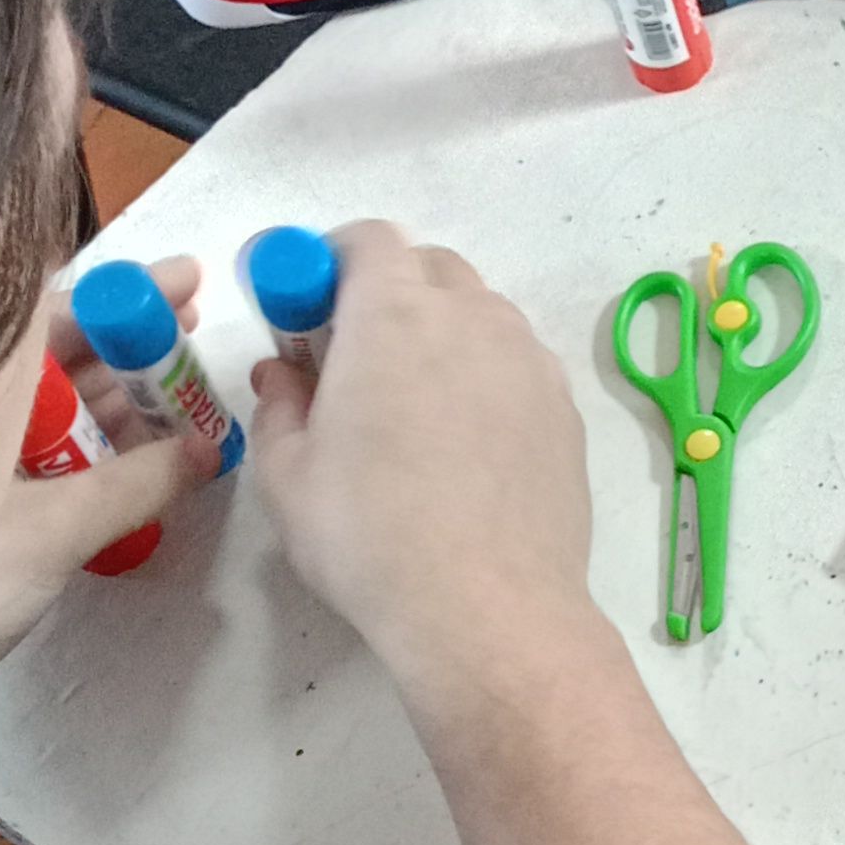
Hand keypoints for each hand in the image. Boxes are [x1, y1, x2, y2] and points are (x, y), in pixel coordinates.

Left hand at [0, 270, 198, 777]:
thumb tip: (201, 451)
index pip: (45, 308)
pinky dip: (92, 441)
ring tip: (180, 398)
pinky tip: (138, 457)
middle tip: (190, 324)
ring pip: (50, 396)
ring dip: (116, 390)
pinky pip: (41, 446)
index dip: (116, 289)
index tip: (178, 282)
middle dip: (127, 333)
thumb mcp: (52, 534)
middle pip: (51, 345)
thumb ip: (135, 484)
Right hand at [248, 225, 597, 703]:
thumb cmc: (368, 534)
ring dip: (439, 332)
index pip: (368, 239)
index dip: (331, 261)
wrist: (488, 605)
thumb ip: (280, 404)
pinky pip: (516, 363)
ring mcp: (530, 359)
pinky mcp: (564, 406)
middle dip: (386, 292)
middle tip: (351, 359)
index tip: (306, 309)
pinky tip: (462, 444)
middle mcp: (472, 316)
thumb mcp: (288, 473)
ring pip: (480, 313)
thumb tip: (285, 373)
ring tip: (409, 407)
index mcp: (394, 314)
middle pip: (429, 268)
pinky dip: (483, 375)